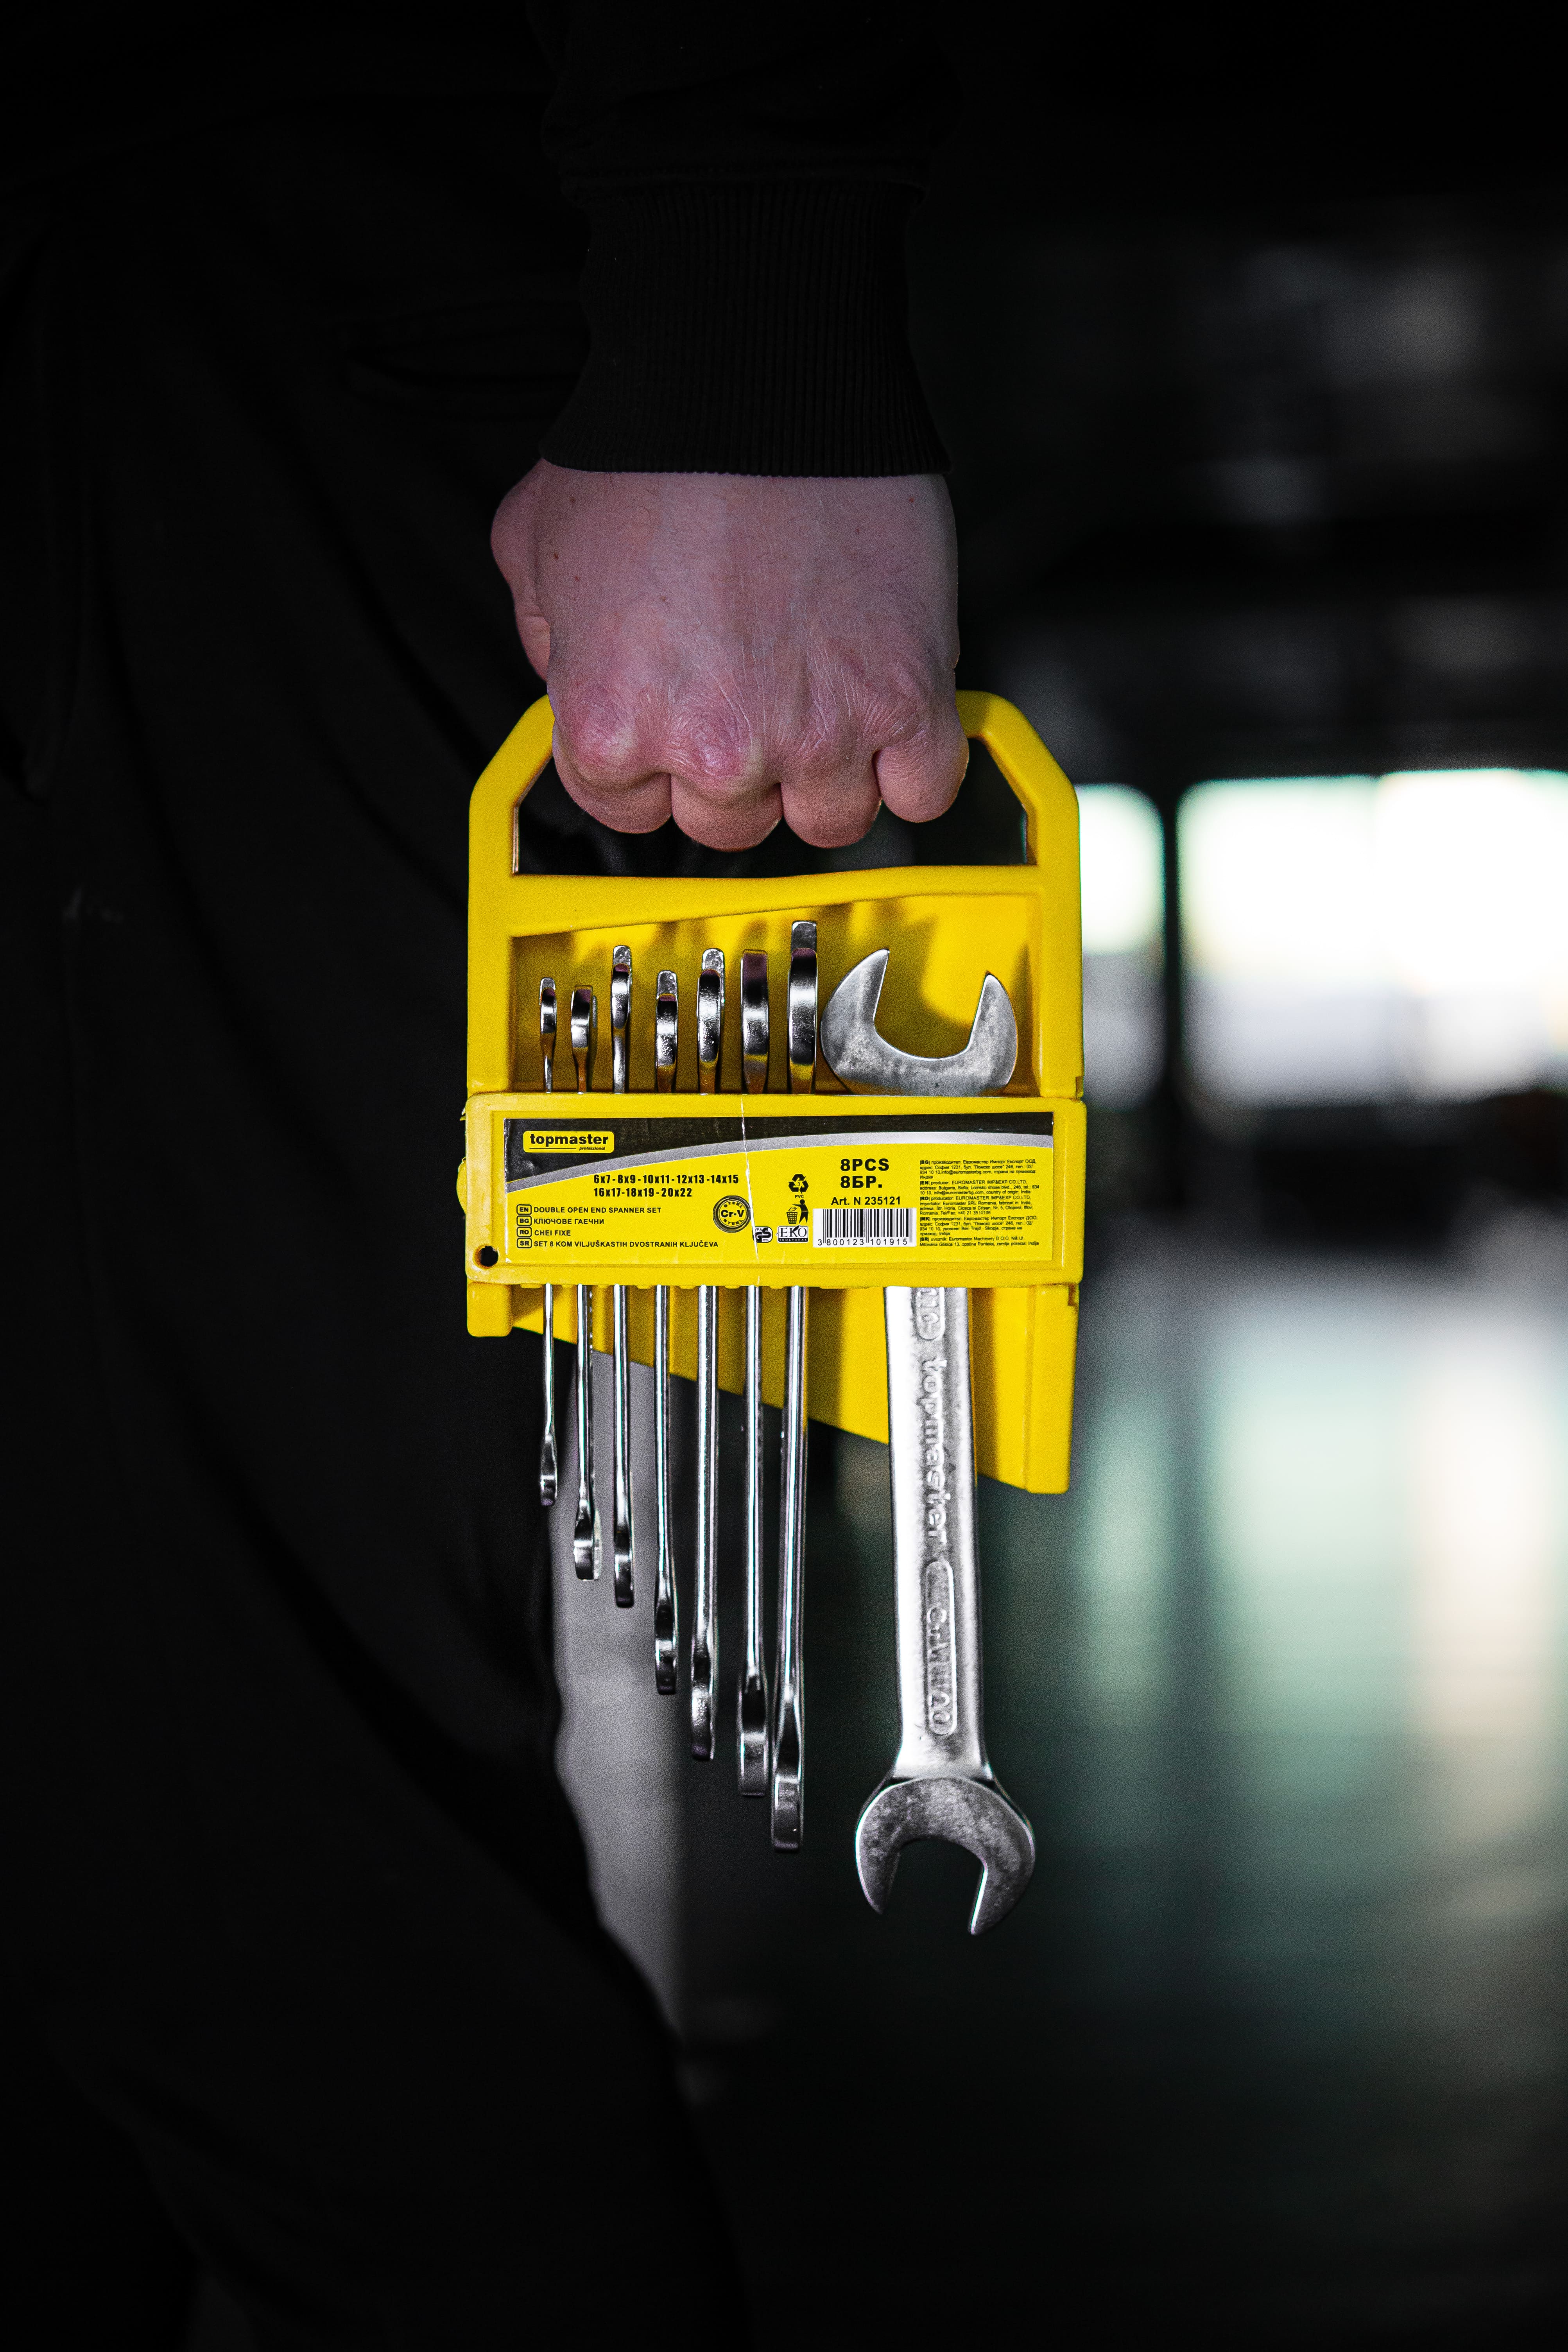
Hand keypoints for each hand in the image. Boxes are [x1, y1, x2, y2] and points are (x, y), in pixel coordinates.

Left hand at [490, 462, 966, 849]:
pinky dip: (912, 767)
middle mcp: (715, 748)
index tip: (678, 717)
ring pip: (829, 819)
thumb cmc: (651, 444)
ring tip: (823, 696)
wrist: (756, 374)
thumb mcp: (535, 543)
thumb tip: (572, 674)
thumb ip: (546, 636)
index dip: (653, 764)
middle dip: (738, 768)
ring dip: (827, 772)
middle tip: (752, 686)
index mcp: (613, 725)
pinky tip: (893, 720)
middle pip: (730, 823)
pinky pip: (923, 789)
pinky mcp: (905, 698)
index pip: (629, 812)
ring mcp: (817, 731)